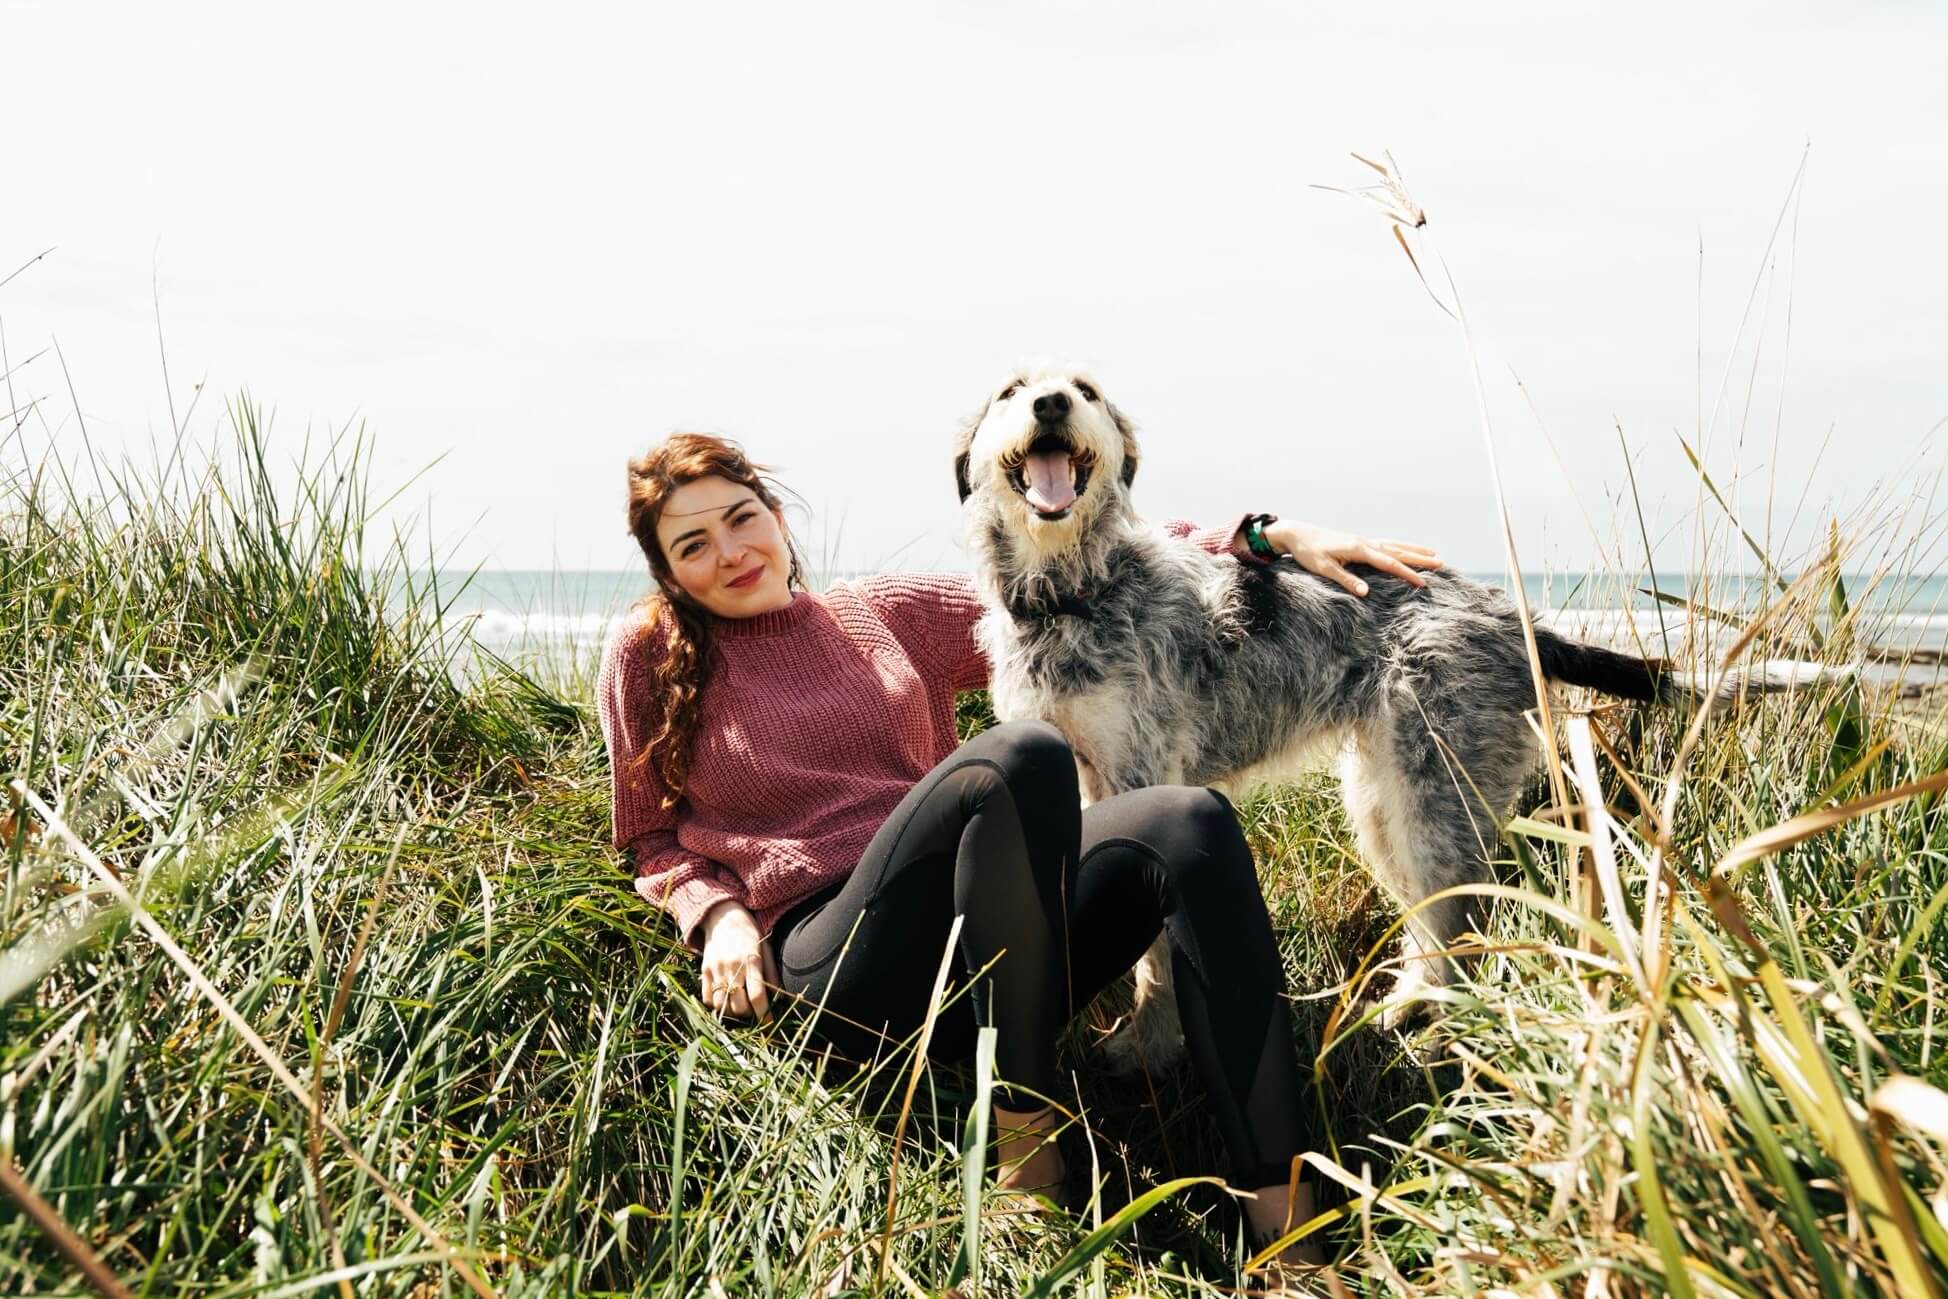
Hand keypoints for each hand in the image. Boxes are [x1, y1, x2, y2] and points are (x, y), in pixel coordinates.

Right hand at [698, 900, 775, 1019]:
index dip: (764, 1014)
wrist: (723, 916)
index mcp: (751, 961)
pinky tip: (725, 1000)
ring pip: (721, 1005)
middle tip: (754, 1011)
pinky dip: (716, 1005)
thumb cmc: (749, 933)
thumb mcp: (766, 948)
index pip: (757, 995)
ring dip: (732, 1012)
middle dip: (748, 1014)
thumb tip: (781, 998)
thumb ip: (772, 973)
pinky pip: (707, 998)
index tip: (769, 1024)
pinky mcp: (704, 970)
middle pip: (738, 1005)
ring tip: (740, 1006)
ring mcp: (716, 969)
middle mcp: (732, 966)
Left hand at [1263, 521, 1440, 595]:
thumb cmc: (1309, 553)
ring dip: (1415, 550)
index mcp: (1359, 549)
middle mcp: (1366, 542)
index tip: (1423, 583)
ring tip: (1434, 555)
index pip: (1389, 563)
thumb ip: (1345, 579)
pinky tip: (1408, 550)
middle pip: (1399, 551)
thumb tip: (1366, 593)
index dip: (1407, 573)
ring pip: (1396, 545)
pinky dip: (1402, 547)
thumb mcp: (1324, 568)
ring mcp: (1365, 541)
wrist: (1299, 534)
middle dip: (1420, 558)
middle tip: (1442, 564)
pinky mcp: (1361, 542)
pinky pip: (1388, 544)